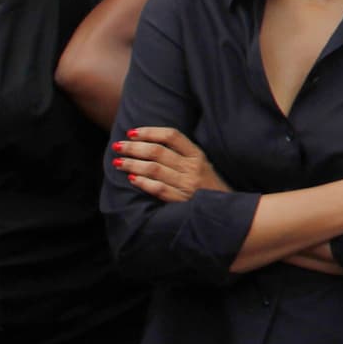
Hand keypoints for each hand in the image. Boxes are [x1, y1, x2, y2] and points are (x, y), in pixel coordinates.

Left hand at [112, 125, 231, 202]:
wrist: (224, 211)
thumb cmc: (207, 185)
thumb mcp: (201, 164)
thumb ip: (181, 153)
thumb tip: (149, 142)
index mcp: (197, 154)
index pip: (171, 136)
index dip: (149, 132)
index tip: (132, 132)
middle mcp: (193, 167)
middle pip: (158, 152)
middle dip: (134, 147)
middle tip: (118, 146)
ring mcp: (187, 184)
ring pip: (154, 169)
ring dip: (132, 164)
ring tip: (118, 162)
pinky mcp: (182, 201)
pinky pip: (158, 189)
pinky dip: (143, 183)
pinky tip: (131, 179)